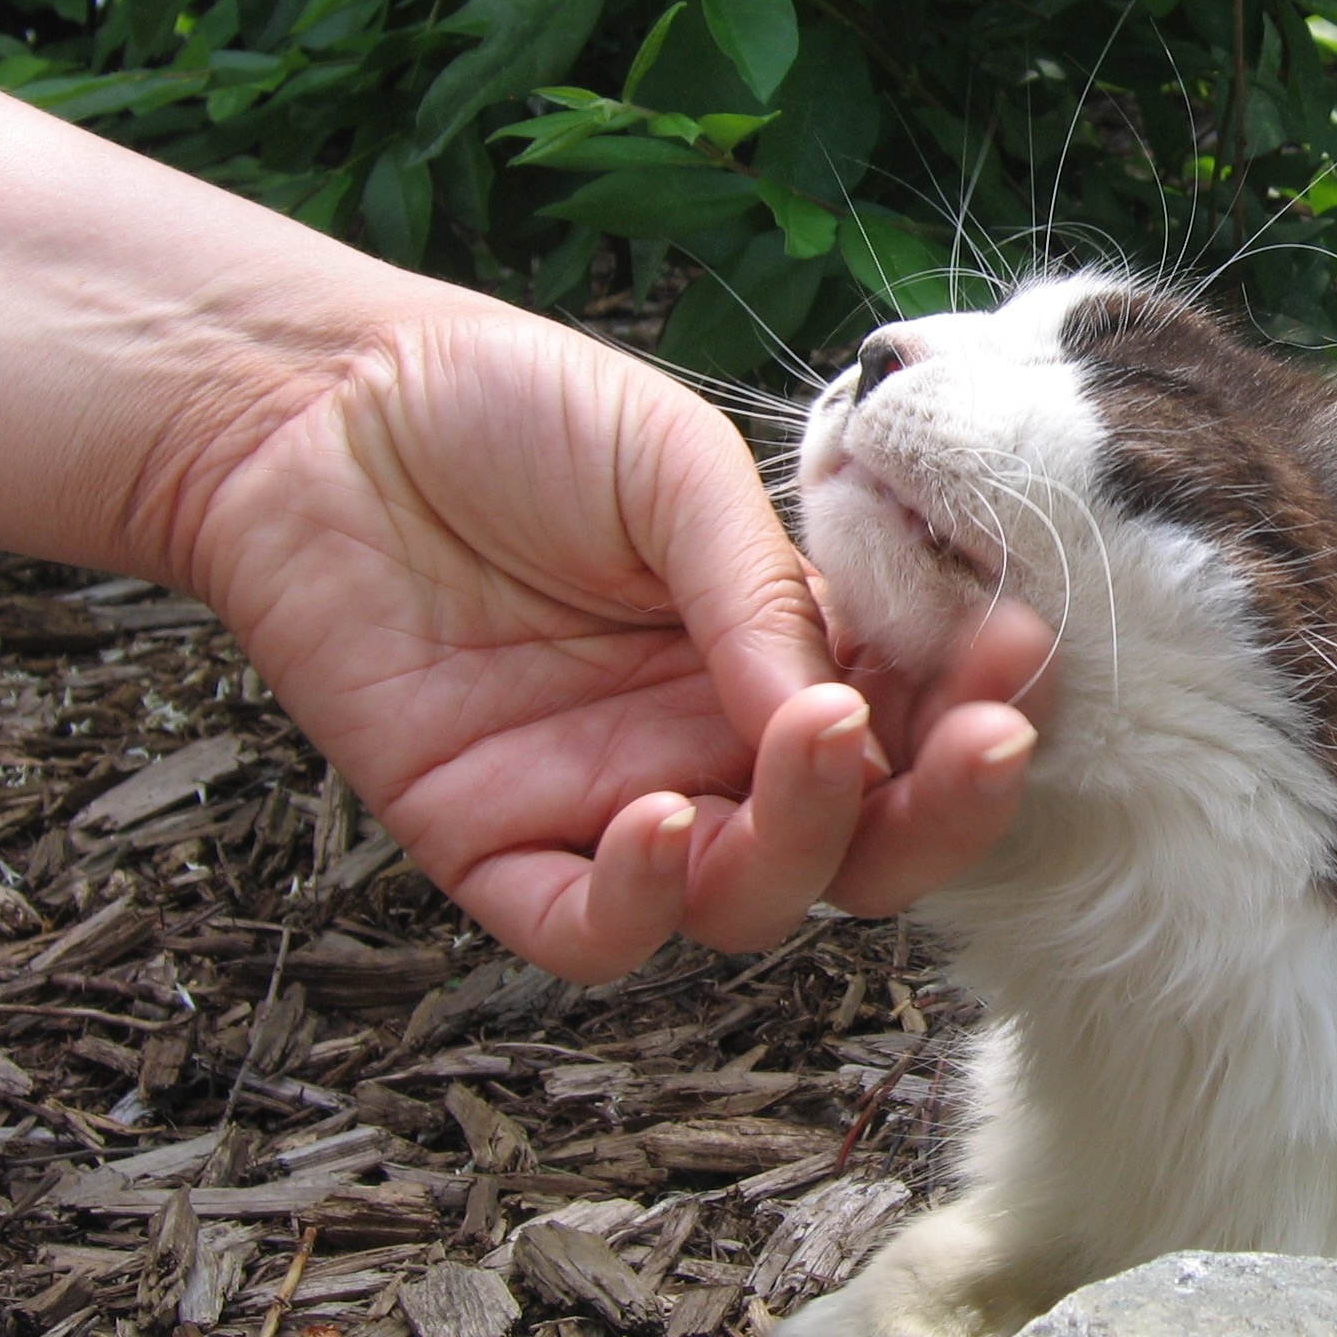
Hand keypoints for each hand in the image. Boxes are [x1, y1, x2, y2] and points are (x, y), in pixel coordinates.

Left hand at [185, 306, 1051, 981]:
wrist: (315, 406)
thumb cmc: (509, 410)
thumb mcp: (670, 465)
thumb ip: (757, 587)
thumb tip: (841, 710)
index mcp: (781, 650)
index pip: (911, 721)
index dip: (977, 707)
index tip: (1021, 651)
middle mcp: (714, 743)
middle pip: (861, 842)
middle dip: (939, 811)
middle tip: (980, 745)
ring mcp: (612, 800)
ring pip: (748, 899)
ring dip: (804, 843)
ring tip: (808, 742)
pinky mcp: (493, 843)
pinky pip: (589, 930)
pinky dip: (638, 906)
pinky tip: (652, 822)